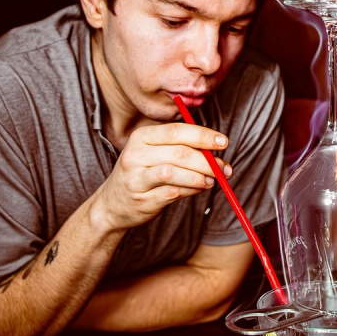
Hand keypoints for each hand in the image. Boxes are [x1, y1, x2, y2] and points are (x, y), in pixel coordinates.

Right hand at [92, 123, 232, 233]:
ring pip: (175, 173)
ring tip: (212, 180)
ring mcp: (136, 178)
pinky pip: (173, 193)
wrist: (112, 204)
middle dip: (207, 160)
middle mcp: (135, 154)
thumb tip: (216, 149)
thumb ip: (181, 147)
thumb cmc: (142, 173)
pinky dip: (191, 190)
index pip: (177, 131)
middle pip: (179, 153)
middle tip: (224, 167)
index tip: (223, 142)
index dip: (203, 135)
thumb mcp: (153, 152)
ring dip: (200, 177)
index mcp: (141, 136)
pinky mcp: (142, 199)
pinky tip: (198, 189)